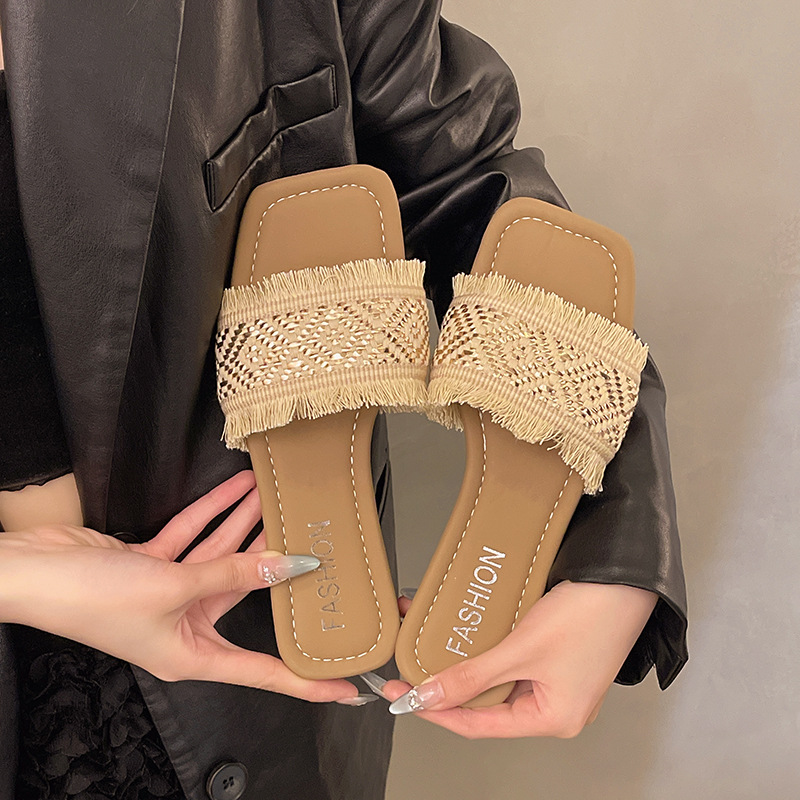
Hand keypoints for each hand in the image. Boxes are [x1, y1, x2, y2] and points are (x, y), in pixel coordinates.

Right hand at [0, 471, 361, 703]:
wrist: (35, 569)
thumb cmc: (92, 599)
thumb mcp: (174, 588)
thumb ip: (232, 572)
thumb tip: (286, 564)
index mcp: (191, 654)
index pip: (263, 672)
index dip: (305, 680)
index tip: (345, 686)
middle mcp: (185, 627)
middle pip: (246, 596)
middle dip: (276, 566)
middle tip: (315, 546)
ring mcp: (169, 594)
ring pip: (221, 557)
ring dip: (246, 525)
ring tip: (277, 498)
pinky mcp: (153, 565)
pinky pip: (193, 537)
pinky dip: (213, 514)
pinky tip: (237, 491)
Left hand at [385, 580, 656, 737]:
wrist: (622, 578)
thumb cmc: (589, 615)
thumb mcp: (521, 649)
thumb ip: (473, 676)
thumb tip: (431, 695)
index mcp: (553, 719)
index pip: (479, 725)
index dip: (437, 711)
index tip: (405, 697)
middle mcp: (554, 705)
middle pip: (486, 703)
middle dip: (447, 682)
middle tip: (413, 665)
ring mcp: (554, 679)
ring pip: (495, 678)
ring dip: (463, 661)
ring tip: (433, 646)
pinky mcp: (553, 654)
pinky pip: (509, 658)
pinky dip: (484, 647)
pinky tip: (464, 634)